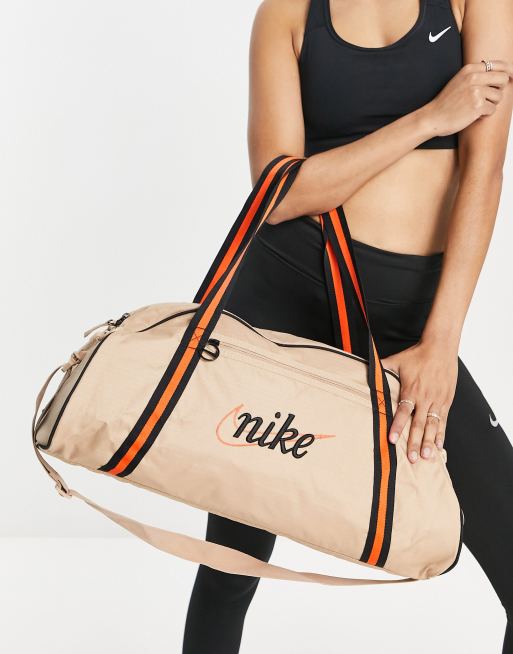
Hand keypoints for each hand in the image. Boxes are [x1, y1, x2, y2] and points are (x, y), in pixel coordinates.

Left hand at [381, 340, 457, 463]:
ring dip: (430, 442)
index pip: (403, 411)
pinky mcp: (446, 401)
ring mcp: (437, 401)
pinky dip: (442, 434)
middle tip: (412, 458)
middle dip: (415, 442)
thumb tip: (364, 369)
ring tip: (427, 457)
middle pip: (419, 424)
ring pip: (433, 426)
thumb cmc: (416, 355)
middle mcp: (425, 398)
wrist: (440, 348)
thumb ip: (381, 369)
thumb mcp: (396, 360)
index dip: (397, 426)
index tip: (392, 439)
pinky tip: (440, 446)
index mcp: (411, 390)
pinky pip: (444, 421)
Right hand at [420, 59, 512, 136]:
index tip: (512, 77)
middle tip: (489, 97)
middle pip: (503, 79)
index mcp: (470, 69)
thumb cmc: (446, 102)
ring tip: (477, 107)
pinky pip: (492, 109)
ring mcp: (476, 91)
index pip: (499, 65)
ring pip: (499, 96)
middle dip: (499, 89)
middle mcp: (474, 78)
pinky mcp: (477, 106)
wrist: (433, 117)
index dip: (509, 71)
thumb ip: (477, 74)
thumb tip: (501, 74)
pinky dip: (485, 114)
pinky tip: (474, 115)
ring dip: (491, 104)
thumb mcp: (460, 81)